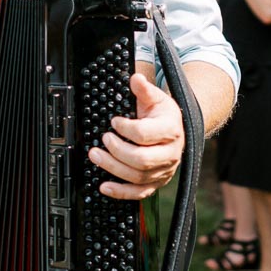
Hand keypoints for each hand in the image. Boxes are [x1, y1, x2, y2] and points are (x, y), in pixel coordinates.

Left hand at [88, 73, 183, 199]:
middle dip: (117, 150)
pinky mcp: (156, 182)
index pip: (145, 134)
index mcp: (170, 131)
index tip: (114, 121)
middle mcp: (170, 154)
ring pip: (137, 177)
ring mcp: (163, 171)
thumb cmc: (163, 114)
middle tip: (104, 139)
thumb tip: (136, 78)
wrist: (175, 130)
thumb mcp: (156, 97)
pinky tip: (104, 186)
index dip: (126, 128)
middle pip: (141, 160)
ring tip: (95, 155)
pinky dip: (121, 192)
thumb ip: (144, 89)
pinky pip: (139, 193)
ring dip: (112, 168)